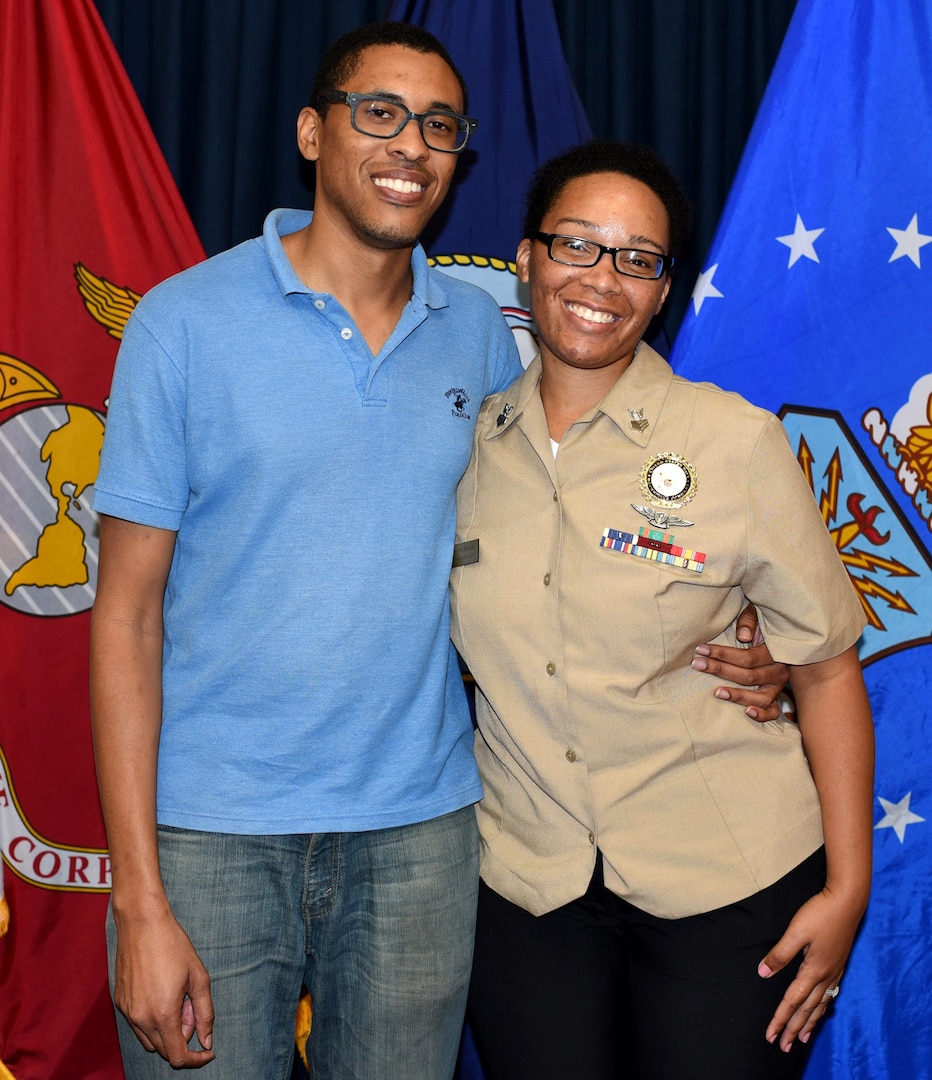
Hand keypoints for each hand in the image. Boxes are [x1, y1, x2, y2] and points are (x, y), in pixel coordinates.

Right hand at [113, 907, 214, 1067]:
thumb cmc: (174, 946)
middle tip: (190, 1005)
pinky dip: (152, 1020)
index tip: (208, 1051)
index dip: (195, 1059)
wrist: (142, 923)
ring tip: (177, 997)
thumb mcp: (199, 977)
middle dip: (183, 1036)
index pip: (178, 1056)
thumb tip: (206, 1041)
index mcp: (163, 1014)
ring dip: (167, 1030)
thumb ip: (205, 1013)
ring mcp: (127, 1012)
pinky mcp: (119, 1002)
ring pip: (149, 1040)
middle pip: (164, 1050)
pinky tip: (162, 992)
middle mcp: (141, 1019)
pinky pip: (137, 1025)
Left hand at [691, 603, 789, 720]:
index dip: (722, 654)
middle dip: (720, 670)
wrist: (780, 637)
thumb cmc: (762, 626)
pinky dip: (762, 715)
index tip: (700, 650)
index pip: (746, 657)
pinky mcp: (776, 698)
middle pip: (748, 676)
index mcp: (775, 652)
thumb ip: (749, 621)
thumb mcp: (757, 615)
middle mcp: (780, 671)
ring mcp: (779, 687)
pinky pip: (772, 711)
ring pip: (760, 697)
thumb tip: (743, 636)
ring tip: (716, 692)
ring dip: (737, 696)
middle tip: (697, 665)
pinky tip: (746, 712)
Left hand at [757, 888, 862, 1050]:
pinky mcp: (838, 964)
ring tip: (802, 1039)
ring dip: (809, 1023)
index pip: (792, 1001)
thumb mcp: (796, 932)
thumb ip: (780, 954)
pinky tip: (821, 1011)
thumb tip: (763, 973)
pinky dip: (822, 1009)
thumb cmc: (820, 913)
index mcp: (813, 970)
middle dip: (794, 1029)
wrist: (847, 901)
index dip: (780, 1019)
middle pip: (807, 1010)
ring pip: (820, 1005)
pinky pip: (829, 995)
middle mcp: (826, 976)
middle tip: (783, 1047)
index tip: (771, 1035)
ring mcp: (834, 971)